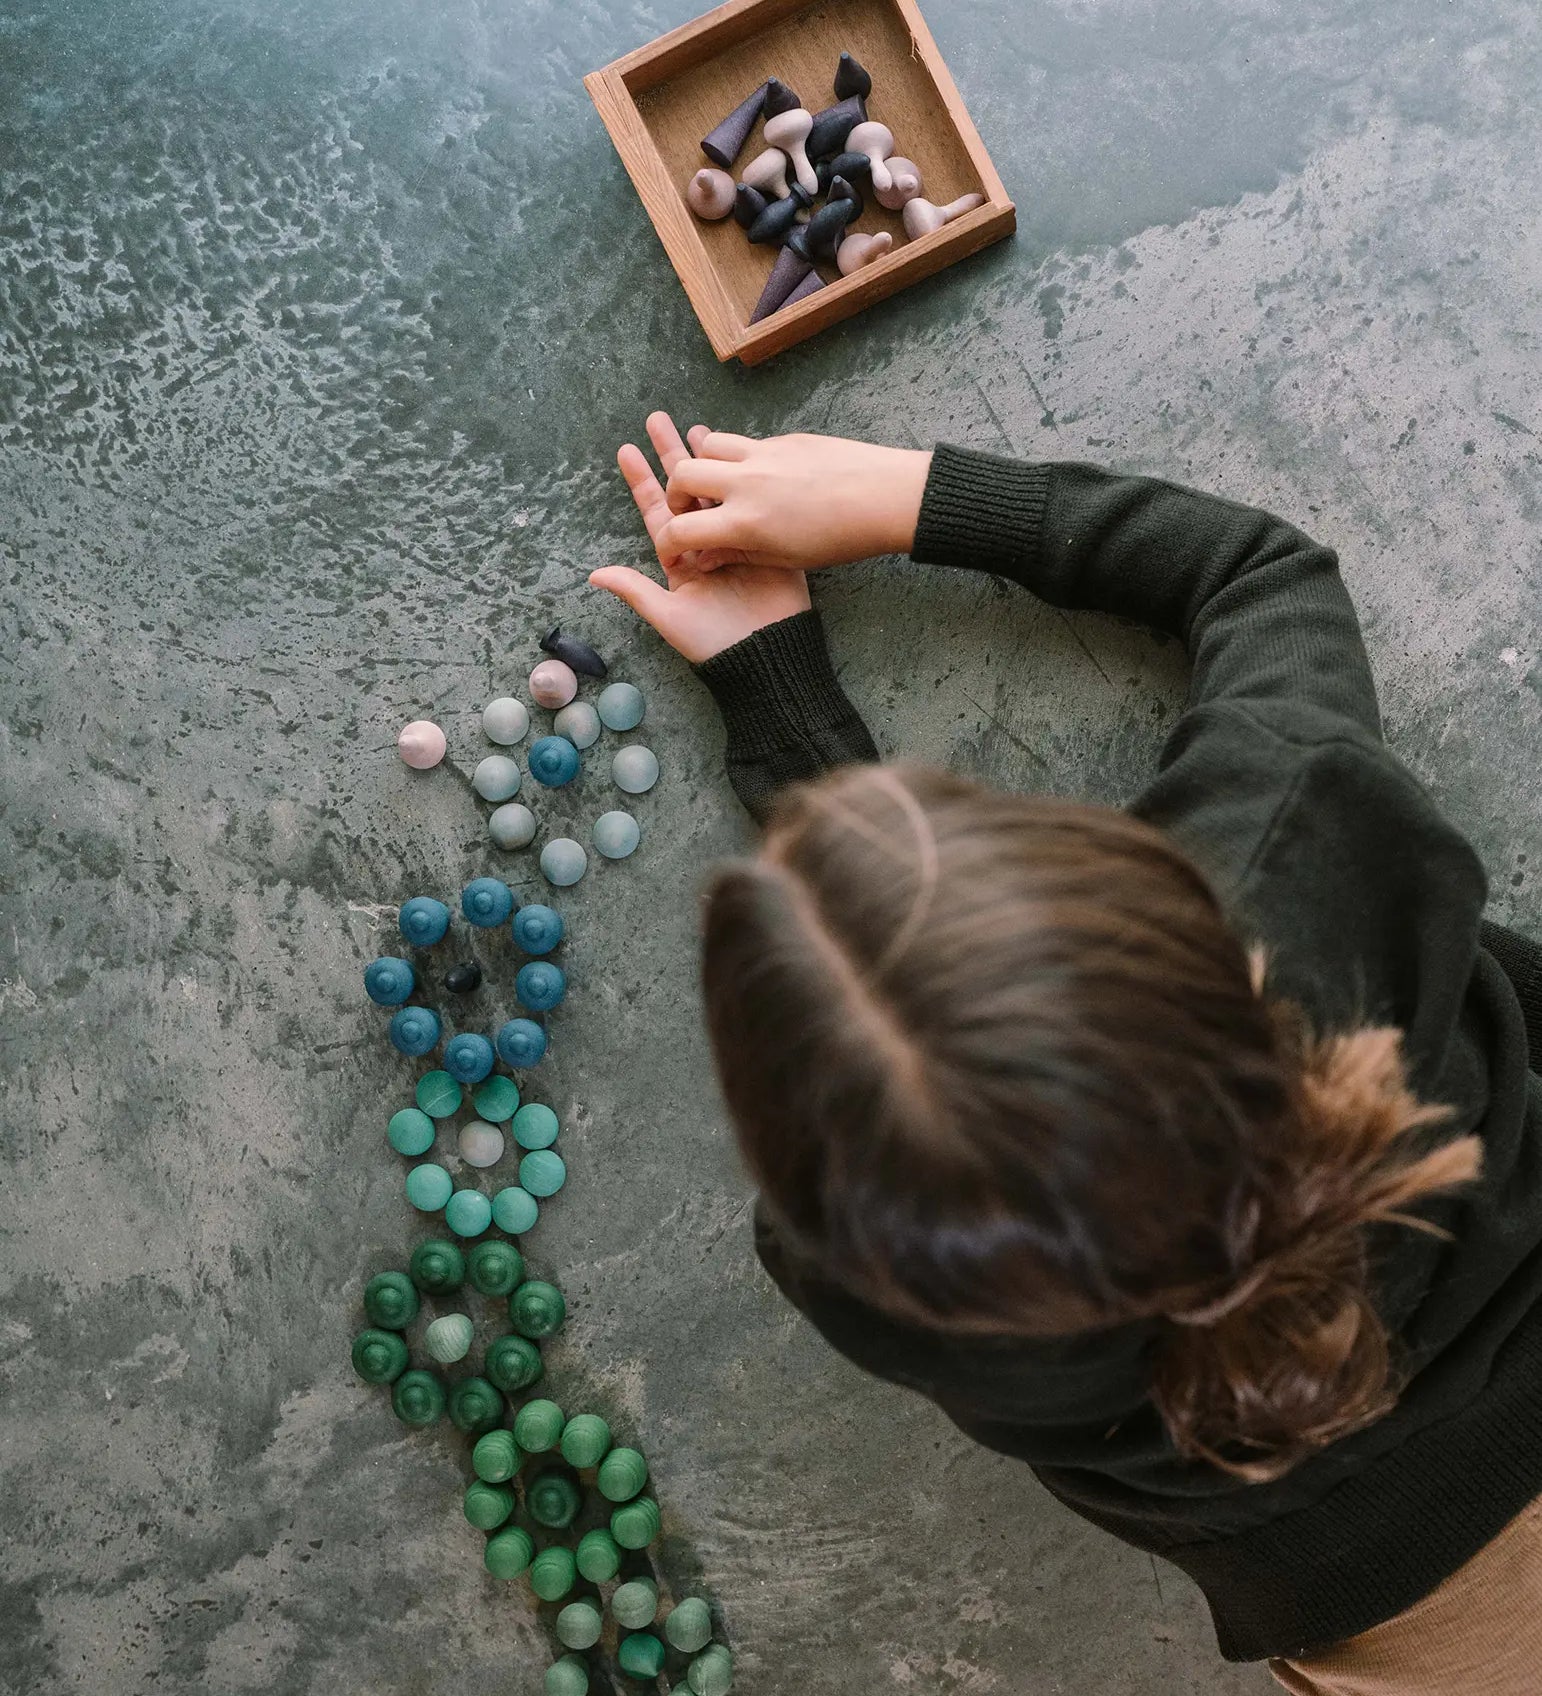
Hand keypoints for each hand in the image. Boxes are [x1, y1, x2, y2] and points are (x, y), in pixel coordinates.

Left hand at [590, 413, 811, 664]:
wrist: (767, 654)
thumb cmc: (714, 642)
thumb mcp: (670, 617)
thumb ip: (635, 591)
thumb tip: (594, 574)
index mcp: (681, 560)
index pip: (658, 512)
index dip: (643, 481)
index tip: (628, 450)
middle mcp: (705, 545)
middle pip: (685, 493)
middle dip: (671, 456)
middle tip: (658, 419)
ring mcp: (737, 541)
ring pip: (717, 492)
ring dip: (707, 460)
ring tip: (697, 426)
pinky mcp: (766, 542)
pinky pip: (752, 503)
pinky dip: (745, 477)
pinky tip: (740, 453)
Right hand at [650, 416, 931, 578]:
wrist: (886, 497)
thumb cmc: (841, 537)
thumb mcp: (785, 558)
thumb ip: (737, 554)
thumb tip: (702, 556)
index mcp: (745, 522)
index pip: (681, 530)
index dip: (669, 545)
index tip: (675, 551)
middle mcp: (746, 482)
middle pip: (682, 474)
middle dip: (675, 494)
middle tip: (689, 510)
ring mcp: (763, 454)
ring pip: (708, 445)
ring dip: (701, 464)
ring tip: (716, 486)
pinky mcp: (783, 439)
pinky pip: (743, 441)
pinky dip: (735, 457)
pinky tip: (755, 477)